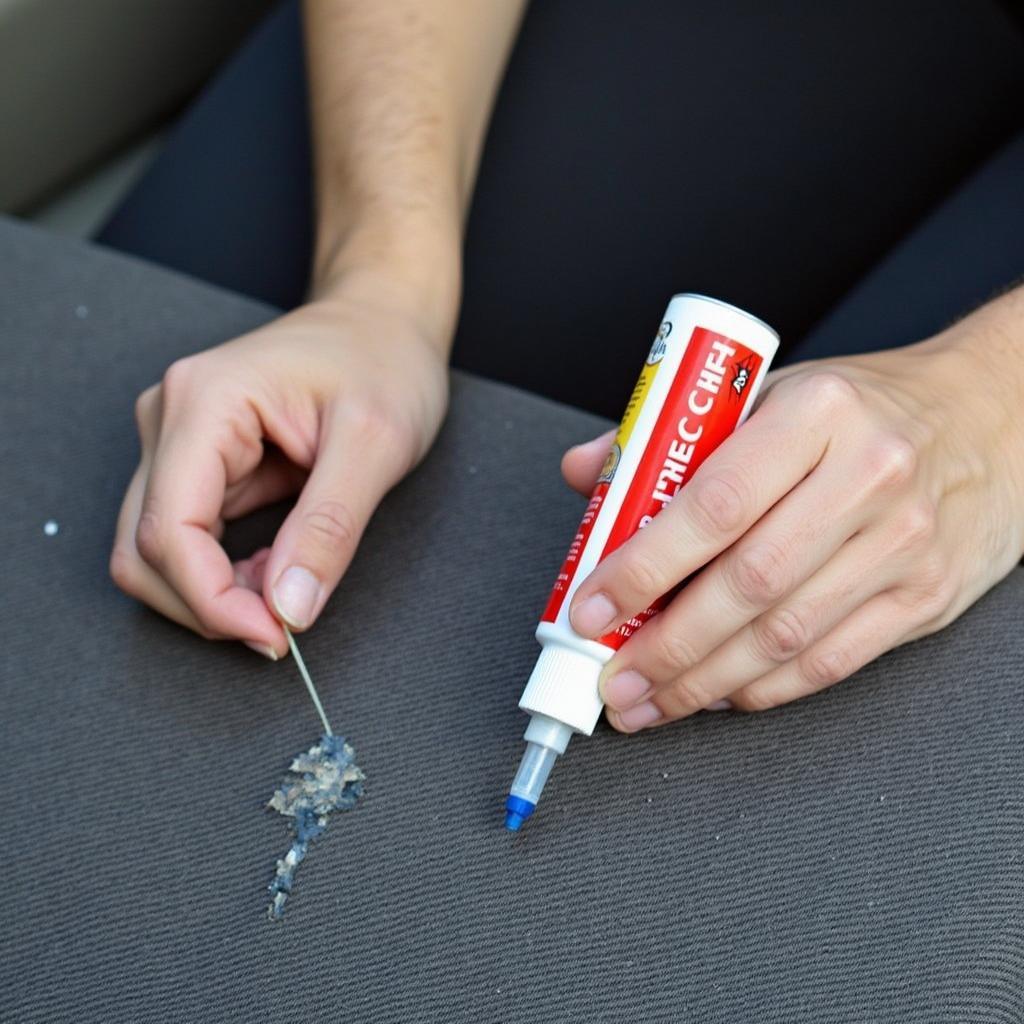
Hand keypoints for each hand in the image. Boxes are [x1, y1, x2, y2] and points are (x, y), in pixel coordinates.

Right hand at [110, 272, 448, 657]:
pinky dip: (225, 573)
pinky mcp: (201, 461)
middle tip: (283, 629)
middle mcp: (172, 418)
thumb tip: (288, 608)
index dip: (211, 601)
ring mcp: (179, 440)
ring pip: (159, 551)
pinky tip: (277, 570)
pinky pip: (190, 537)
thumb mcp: (376, 444)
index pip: (169, 530)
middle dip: (207, 605)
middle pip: (145, 549)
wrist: (385, 321)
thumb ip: (328, 529)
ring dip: (214, 593)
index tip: (275, 636)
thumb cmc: (385, 361)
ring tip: (288, 593)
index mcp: (205, 401)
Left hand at [562, 292, 1023, 728]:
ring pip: (786, 637)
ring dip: (704, 682)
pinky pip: (833, 662)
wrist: (990, 420)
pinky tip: (719, 694)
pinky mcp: (926, 596)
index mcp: (815, 413)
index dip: (642, 568)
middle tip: (614, 677)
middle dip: (666, 646)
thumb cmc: (862, 409)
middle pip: (747, 585)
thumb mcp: (770, 392)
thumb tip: (586, 473)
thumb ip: (671, 436)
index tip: (591, 607)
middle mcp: (867, 477)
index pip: (713, 504)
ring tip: (650, 699)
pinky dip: (765, 689)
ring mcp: (904, 544)